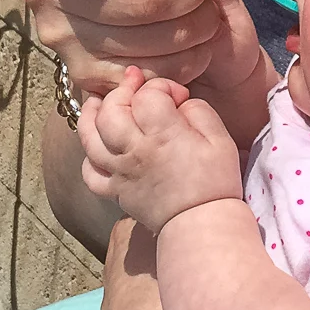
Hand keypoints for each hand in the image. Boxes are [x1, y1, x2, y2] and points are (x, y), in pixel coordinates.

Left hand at [78, 67, 243, 234]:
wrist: (202, 226)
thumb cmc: (215, 182)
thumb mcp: (220, 139)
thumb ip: (198, 111)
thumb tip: (178, 102)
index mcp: (163, 135)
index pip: (148, 95)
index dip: (161, 86)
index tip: (178, 95)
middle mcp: (134, 151)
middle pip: (110, 110)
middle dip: (121, 90)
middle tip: (135, 82)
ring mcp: (120, 172)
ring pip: (89, 138)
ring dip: (90, 114)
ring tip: (98, 101)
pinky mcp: (115, 191)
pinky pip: (90, 173)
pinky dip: (89, 157)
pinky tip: (99, 146)